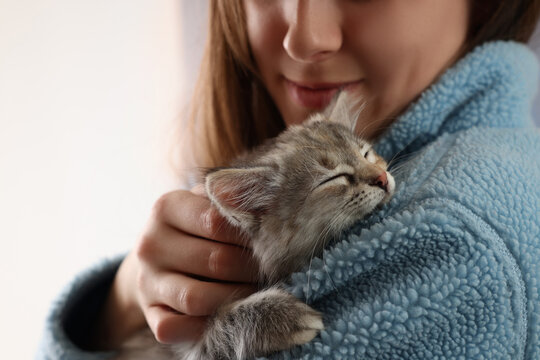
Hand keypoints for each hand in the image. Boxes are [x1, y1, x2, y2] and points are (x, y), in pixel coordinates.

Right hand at [91, 185, 258, 348]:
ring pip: (197, 298)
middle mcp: (150, 244)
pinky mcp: (149, 313)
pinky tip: (226, 315)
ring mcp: (147, 280)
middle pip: (215, 261)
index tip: (267, 239)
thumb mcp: (210, 202)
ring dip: (235, 298)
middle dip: (250, 268)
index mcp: (166, 207)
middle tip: (271, 268)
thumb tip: (258, 199)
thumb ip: (234, 196)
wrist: (158, 255)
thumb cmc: (197, 224)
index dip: (248, 233)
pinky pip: (176, 328)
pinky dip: (204, 326)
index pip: (216, 221)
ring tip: (255, 290)